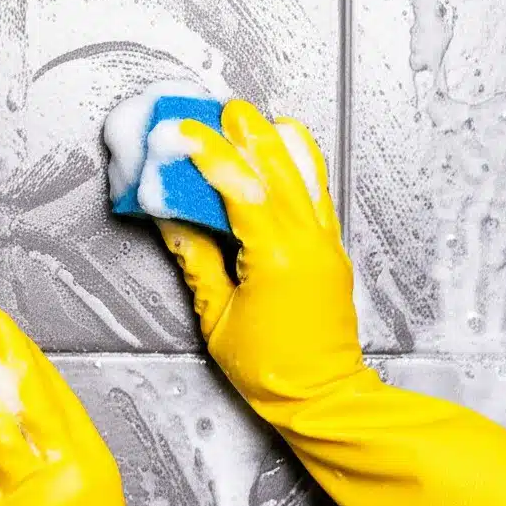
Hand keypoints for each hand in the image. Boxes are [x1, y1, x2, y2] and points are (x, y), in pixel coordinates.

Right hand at [158, 99, 505, 505]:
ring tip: (257, 119)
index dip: (208, 154)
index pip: (239, 187)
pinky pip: (318, 195)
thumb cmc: (270, 369)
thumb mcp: (217, 318)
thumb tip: (172, 222)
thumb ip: (197, 262)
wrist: (325, 397)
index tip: (182, 131)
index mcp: (275, 257)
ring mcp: (326, 243)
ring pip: (305, 175)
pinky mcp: (333, 250)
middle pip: (277, 169)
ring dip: (278, 142)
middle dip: (249, 133)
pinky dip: (302, 167)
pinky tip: (290, 152)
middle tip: (224, 108)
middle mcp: (308, 241)